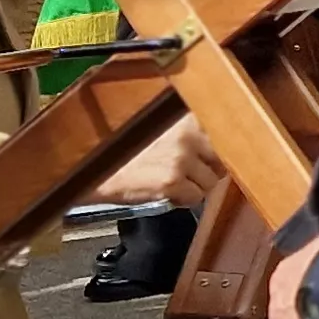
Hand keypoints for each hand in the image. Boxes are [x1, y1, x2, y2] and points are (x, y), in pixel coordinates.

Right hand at [85, 117, 220, 209]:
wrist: (96, 170)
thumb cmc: (125, 151)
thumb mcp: (160, 128)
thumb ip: (188, 131)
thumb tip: (218, 142)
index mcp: (184, 118)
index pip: (222, 132)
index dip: (217, 148)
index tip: (213, 155)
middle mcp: (186, 135)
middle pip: (220, 158)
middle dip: (210, 169)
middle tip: (191, 174)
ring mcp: (180, 159)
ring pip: (210, 181)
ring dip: (196, 186)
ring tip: (174, 183)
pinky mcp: (172, 182)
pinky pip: (196, 197)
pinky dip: (184, 200)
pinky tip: (168, 193)